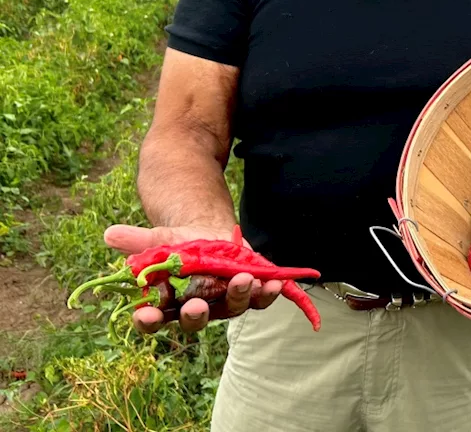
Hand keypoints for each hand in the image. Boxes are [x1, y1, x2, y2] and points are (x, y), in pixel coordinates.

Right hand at [103, 224, 282, 334]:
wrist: (210, 234)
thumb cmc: (179, 244)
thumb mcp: (159, 240)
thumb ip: (138, 241)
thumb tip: (110, 234)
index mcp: (165, 304)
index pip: (151, 320)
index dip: (148, 320)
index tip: (146, 315)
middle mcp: (194, 310)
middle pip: (193, 320)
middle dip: (196, 314)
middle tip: (197, 306)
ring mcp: (223, 304)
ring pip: (230, 308)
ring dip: (238, 296)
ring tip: (245, 280)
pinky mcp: (248, 294)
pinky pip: (259, 299)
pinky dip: (267, 292)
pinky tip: (275, 283)